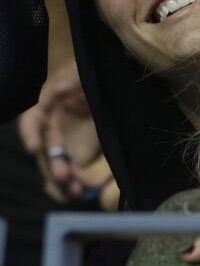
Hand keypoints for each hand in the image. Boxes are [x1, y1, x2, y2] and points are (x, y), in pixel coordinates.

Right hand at [18, 59, 110, 202]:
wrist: (102, 85)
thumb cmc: (83, 77)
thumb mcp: (80, 72)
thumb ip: (73, 78)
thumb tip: (62, 87)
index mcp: (45, 108)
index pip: (32, 122)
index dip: (31, 134)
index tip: (34, 147)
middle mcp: (50, 128)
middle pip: (47, 151)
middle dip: (54, 165)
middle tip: (63, 176)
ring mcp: (63, 143)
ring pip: (59, 164)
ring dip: (65, 179)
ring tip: (76, 193)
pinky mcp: (78, 153)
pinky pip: (74, 170)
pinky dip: (77, 181)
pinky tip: (82, 193)